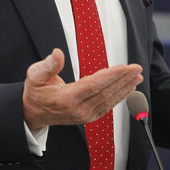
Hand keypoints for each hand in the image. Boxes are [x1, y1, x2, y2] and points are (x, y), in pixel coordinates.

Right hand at [23, 48, 142, 130]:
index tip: (125, 67)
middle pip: (106, 92)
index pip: (95, 85)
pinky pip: (107, 105)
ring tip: (137, 77)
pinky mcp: (89, 116)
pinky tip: (127, 89)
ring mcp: (85, 115)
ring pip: (109, 100)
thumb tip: (57, 53)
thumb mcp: (35, 75)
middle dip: (123, 79)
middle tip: (137, 68)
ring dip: (125, 88)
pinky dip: (119, 96)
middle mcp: (79, 109)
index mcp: (67, 98)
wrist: (33, 113)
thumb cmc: (35, 92)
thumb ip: (48, 65)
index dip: (112, 75)